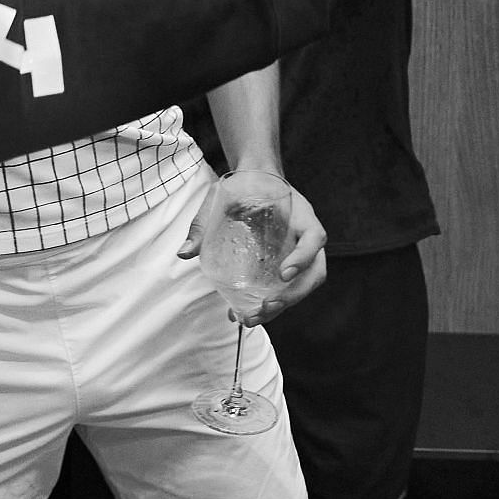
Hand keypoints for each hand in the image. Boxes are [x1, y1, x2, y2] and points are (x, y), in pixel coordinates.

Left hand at [179, 183, 327, 325]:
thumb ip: (204, 223)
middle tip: (265, 307)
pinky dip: (269, 304)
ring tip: (251, 318)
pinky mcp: (287, 264)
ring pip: (303, 285)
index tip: (283, 274)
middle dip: (293, 296)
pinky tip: (245, 314)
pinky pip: (285, 288)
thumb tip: (184, 253)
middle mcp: (305, 235)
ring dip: (282, 306)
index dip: (303, 258)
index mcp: (299, 214)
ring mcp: (299, 252)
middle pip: (315, 272)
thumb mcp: (222, 195)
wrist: (254, 179)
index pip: (314, 237)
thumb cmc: (243, 185)